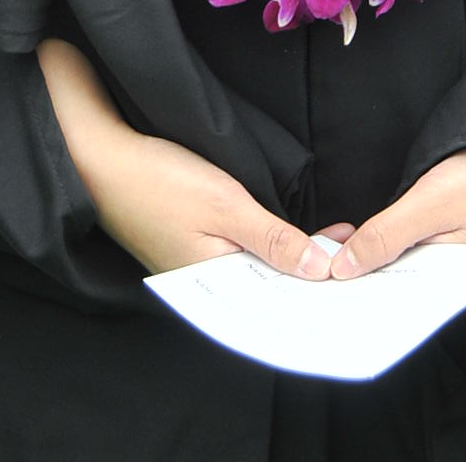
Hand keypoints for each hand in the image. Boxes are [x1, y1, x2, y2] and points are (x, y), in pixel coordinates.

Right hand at [37, 38, 332, 279]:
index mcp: (213, 289)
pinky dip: (278, 250)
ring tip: (342, 251)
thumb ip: (273, 240)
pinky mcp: (197, 248)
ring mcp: (201, 269)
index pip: (277, 307)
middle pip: (272, 294)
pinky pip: (247, 258)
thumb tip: (320, 271)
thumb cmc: (160, 180)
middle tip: (361, 266)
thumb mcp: (226, 205)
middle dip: (313, 282)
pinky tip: (306, 239)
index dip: (316, 298)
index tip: (358, 289)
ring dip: (298, 264)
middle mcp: (208, 288)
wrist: (103, 157)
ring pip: (262, 275)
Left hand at [328, 139, 465, 280]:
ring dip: (369, 259)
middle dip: (359, 275)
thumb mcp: (431, 203)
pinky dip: (385, 245)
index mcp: (452, 285)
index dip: (358, 292)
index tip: (319, 286)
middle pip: (396, 285)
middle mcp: (452, 279)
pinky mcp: (449, 238)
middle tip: (316, 267)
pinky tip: (359, 242)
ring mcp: (451, 258)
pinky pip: (410, 250)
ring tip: (329, 254)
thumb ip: (387, 236)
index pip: (396, 300)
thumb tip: (342, 270)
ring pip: (400, 267)